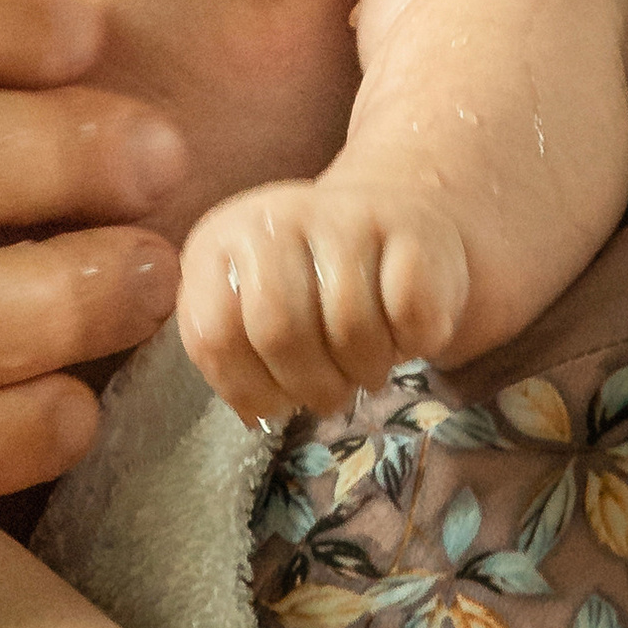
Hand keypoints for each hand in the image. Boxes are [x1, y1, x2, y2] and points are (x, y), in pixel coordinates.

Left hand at [177, 173, 474, 425]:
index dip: (248, 388)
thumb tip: (256, 412)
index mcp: (220, 241)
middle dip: (311, 386)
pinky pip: (409, 313)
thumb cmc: (314, 283)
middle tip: (331, 396)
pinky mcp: (409, 226)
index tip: (279, 402)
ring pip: (351, 327)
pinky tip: (403, 334)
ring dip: (365, 371)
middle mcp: (278, 217)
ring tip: (366, 367)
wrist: (395, 223)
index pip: (215, 336)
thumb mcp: (253, 310)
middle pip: (280, 333)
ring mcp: (346, 215)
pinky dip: (412, 343)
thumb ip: (234, 356)